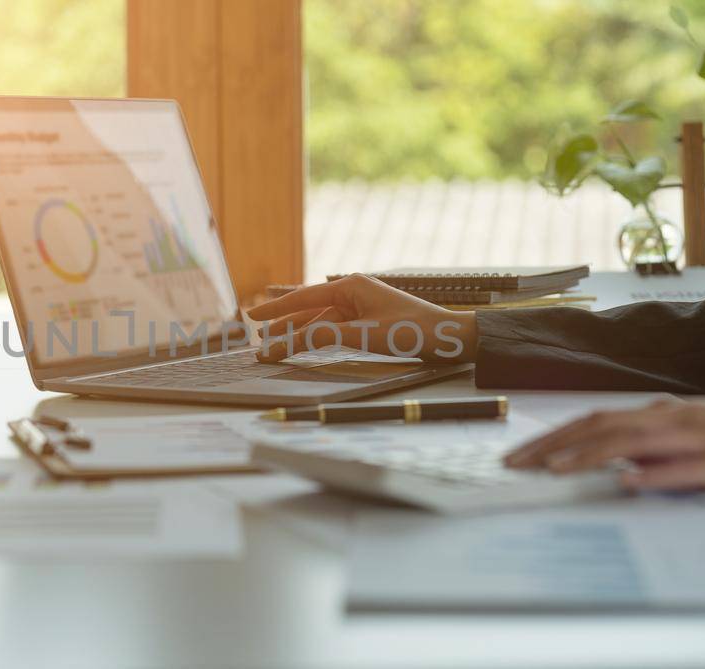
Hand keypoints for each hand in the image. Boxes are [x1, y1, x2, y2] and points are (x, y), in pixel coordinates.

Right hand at [245, 274, 476, 362]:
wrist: (451, 339)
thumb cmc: (412, 331)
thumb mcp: (362, 334)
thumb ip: (320, 338)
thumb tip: (284, 342)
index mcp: (351, 285)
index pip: (303, 296)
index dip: (276, 308)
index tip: (252, 315)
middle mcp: (354, 292)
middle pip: (310, 309)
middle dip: (284, 324)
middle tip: (258, 339)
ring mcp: (362, 308)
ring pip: (321, 322)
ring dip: (299, 334)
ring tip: (276, 346)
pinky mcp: (371, 324)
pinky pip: (336, 330)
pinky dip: (318, 339)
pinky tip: (308, 346)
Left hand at [504, 398, 704, 489]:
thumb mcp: (697, 435)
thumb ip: (655, 446)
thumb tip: (612, 463)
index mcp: (665, 414)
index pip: (596, 421)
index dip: (553, 437)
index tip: (517, 457)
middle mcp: (677, 419)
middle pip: (603, 428)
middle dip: (554, 446)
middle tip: (515, 466)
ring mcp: (703, 439)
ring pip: (636, 443)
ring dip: (591, 455)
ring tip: (554, 470)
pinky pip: (687, 469)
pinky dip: (656, 474)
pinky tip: (629, 481)